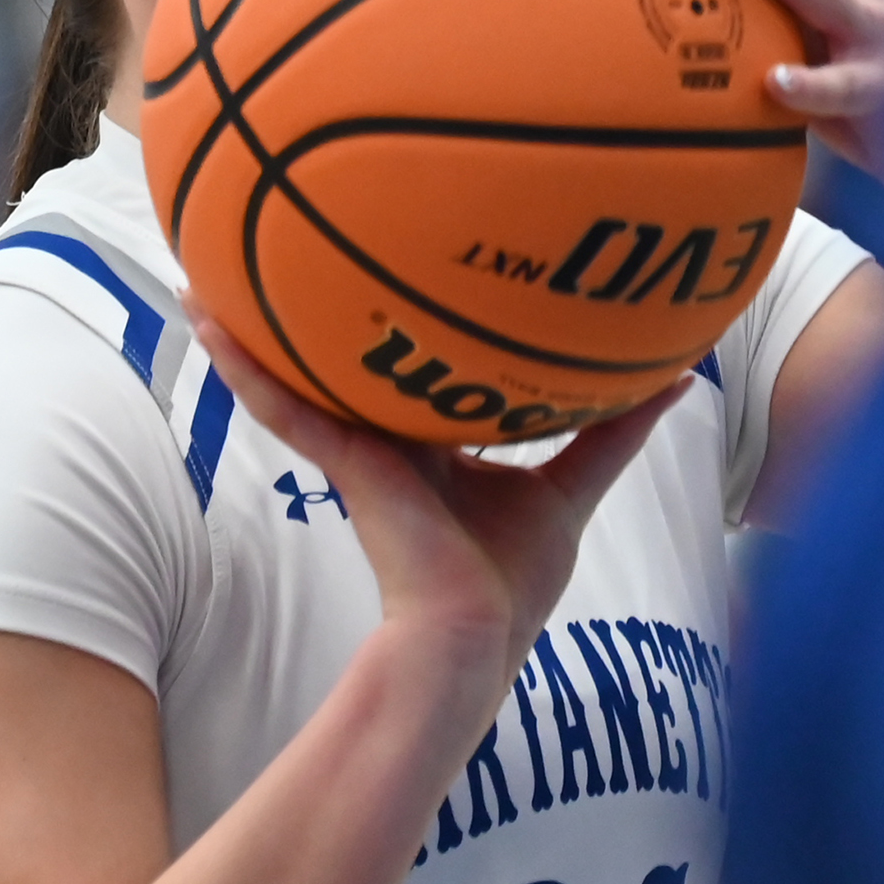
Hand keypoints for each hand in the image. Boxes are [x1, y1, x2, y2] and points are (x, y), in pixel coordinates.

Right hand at [188, 302, 687, 685]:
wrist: (475, 639)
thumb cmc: (513, 583)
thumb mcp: (572, 486)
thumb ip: (612, 429)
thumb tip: (679, 377)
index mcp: (435, 444)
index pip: (410, 373)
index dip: (398, 329)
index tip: (392, 272)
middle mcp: (390, 440)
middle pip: (343, 364)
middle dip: (307, 314)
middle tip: (277, 244)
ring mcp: (361, 450)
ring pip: (299, 378)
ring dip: (251, 331)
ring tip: (205, 276)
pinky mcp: (347, 462)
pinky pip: (288, 406)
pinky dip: (249, 369)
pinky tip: (210, 323)